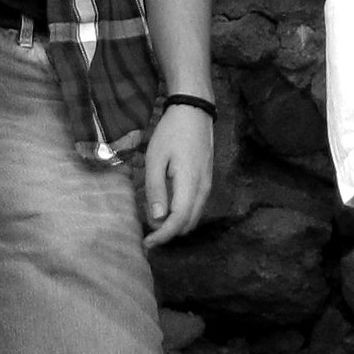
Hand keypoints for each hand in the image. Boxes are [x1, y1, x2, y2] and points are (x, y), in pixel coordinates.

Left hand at [142, 102, 214, 244]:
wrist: (194, 110)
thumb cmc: (171, 132)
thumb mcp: (155, 158)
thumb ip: (156, 189)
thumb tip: (157, 218)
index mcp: (190, 184)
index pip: (178, 221)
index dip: (162, 237)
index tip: (146, 243)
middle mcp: (203, 188)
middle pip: (188, 225)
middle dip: (167, 232)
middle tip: (147, 225)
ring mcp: (207, 184)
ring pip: (193, 217)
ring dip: (175, 224)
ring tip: (154, 213)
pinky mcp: (207, 179)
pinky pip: (196, 206)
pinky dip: (182, 213)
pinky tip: (167, 203)